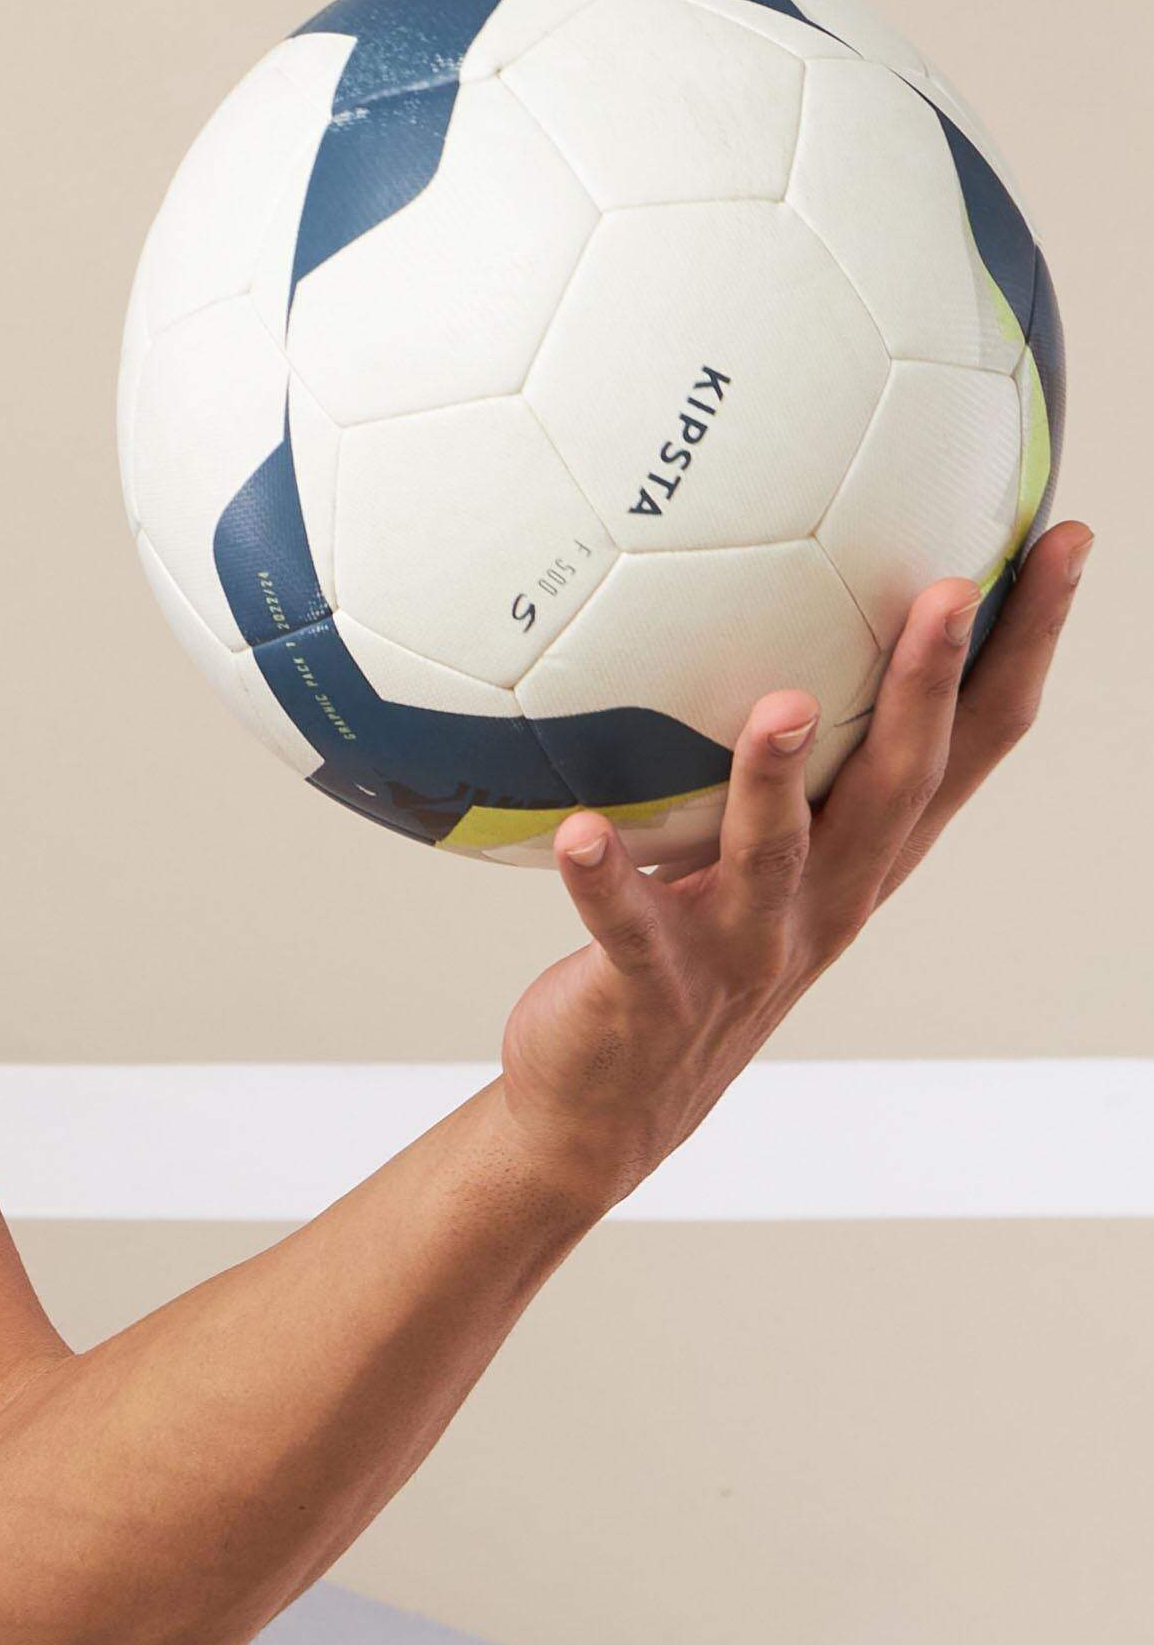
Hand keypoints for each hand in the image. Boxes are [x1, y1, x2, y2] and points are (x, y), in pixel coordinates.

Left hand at [496, 523, 1093, 1213]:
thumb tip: (774, 613)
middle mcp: (825, 900)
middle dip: (927, 688)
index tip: (1061, 539)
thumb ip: (779, 756)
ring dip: (775, 781)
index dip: (1025, 644)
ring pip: (776, 857)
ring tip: (780, 709)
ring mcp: (743, 948)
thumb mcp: (755, 852)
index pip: (971, 742)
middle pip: (899, 786)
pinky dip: (605, 879)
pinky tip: (582, 829)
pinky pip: (628, 927)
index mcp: (864, 856)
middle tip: (949, 588)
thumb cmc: (685, 948)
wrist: (612, 1104)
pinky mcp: (653, 990)